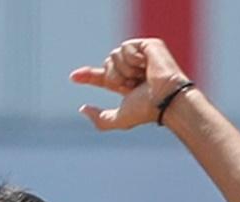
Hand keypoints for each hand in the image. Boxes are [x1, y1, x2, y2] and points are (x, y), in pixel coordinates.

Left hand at [70, 38, 190, 131]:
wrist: (166, 99)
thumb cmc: (146, 110)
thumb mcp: (119, 119)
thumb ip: (100, 119)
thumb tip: (82, 109)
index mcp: (125, 84)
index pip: (103, 78)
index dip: (88, 77)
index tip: (73, 77)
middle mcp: (132, 69)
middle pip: (107, 65)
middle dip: (116, 77)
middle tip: (133, 85)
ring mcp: (139, 56)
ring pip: (114, 55)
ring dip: (125, 70)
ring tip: (142, 76)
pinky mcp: (147, 45)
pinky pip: (125, 47)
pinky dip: (132, 59)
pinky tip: (146, 65)